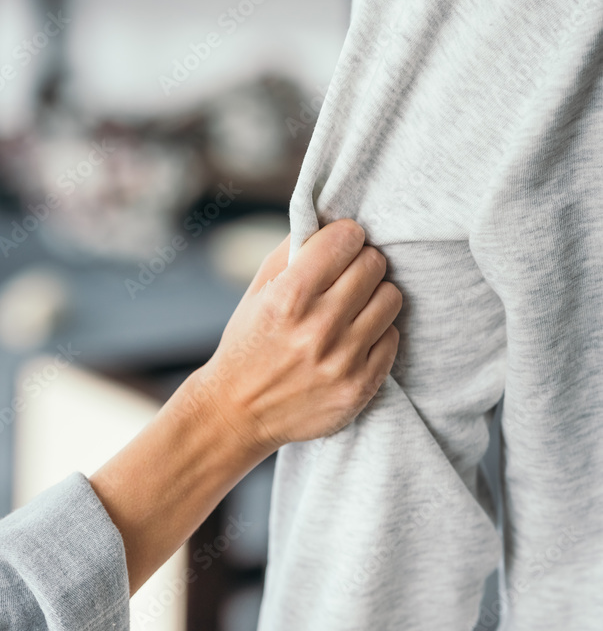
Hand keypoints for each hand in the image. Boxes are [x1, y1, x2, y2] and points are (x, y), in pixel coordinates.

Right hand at [187, 219, 401, 457]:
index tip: (341, 244)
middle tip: (348, 275)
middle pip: (373, 264)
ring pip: (391, 298)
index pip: (345, 239)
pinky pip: (393, 337)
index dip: (345, 236)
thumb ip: (294, 251)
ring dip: (375, 296)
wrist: (238, 411)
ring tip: (354, 305)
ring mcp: (342, 360)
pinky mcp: (360, 387)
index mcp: (289, 297)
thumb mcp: (259, 290)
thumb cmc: (248, 342)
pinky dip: (377, 332)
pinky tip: (354, 337)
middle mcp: (318, 327)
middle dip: (361, 262)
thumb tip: (333, 219)